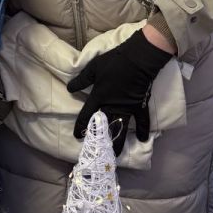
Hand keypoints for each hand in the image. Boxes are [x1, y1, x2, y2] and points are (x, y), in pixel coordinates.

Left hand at [67, 29, 172, 154]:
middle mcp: (112, 106)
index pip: (86, 115)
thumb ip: (82, 80)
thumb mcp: (93, 68)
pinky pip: (142, 120)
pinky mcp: (139, 105)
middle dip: (100, 140)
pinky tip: (143, 139)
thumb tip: (69, 88)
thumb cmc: (114, 62)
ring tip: (115, 153)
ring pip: (121, 129)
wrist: (137, 58)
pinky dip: (143, 129)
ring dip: (118, 142)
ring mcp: (127, 108)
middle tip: (97, 151)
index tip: (77, 135)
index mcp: (99, 97)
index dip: (80, 126)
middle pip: (104, 127)